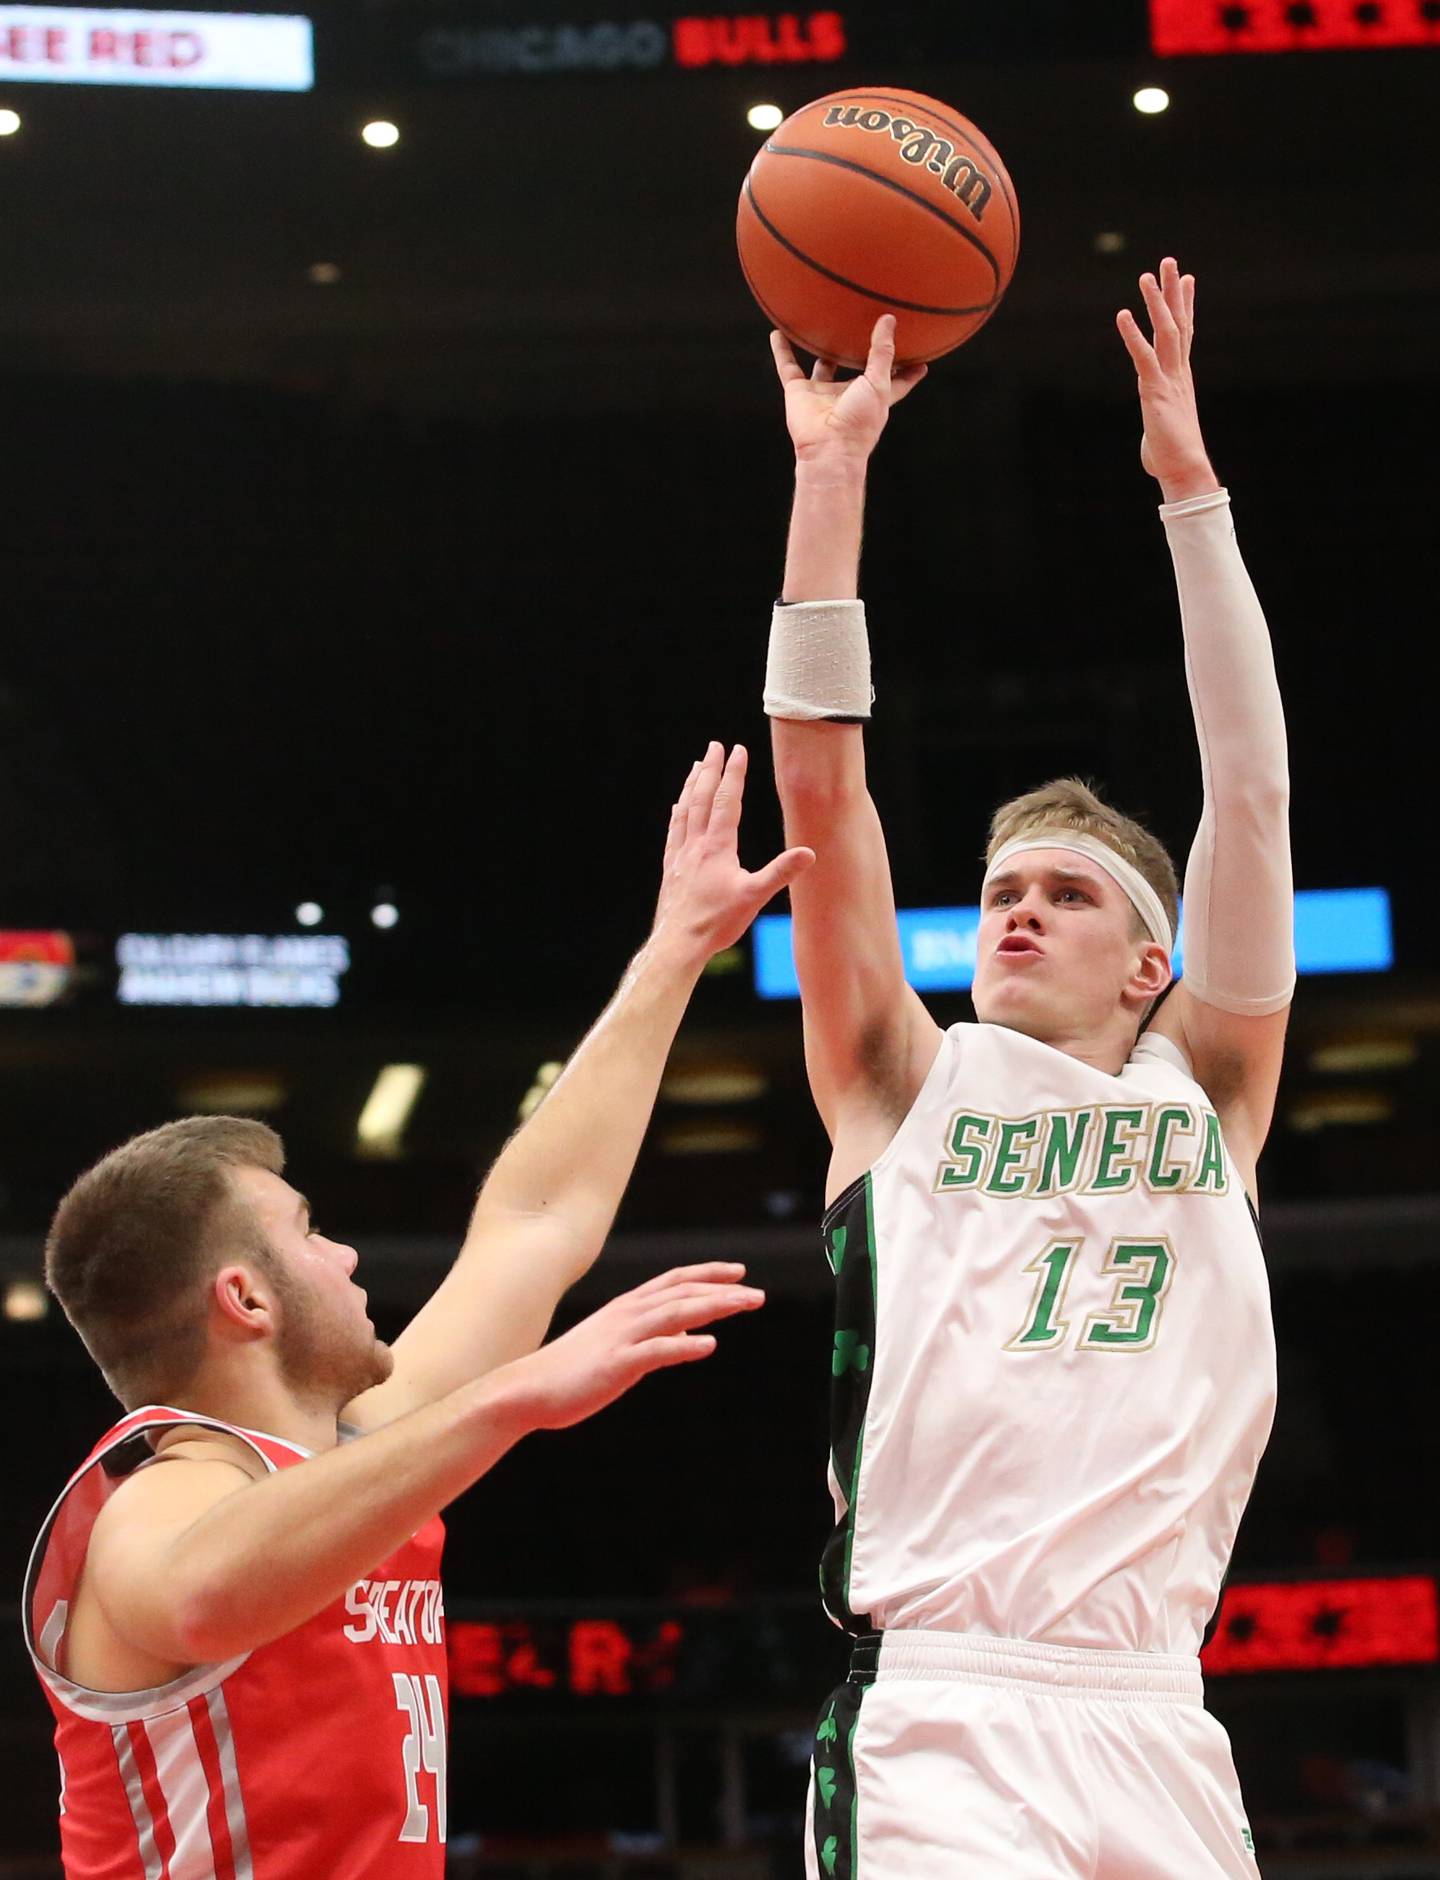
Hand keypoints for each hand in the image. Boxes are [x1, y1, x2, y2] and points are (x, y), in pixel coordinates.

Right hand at [509, 1263, 764, 1429]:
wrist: (527, 1389)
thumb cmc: (570, 1372)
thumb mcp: (614, 1347)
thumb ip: (650, 1339)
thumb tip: (684, 1339)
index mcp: (626, 1308)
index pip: (674, 1281)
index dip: (707, 1274)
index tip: (738, 1272)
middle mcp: (627, 1315)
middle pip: (683, 1293)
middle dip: (722, 1290)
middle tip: (756, 1294)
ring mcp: (622, 1338)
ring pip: (676, 1314)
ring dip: (714, 1307)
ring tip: (745, 1305)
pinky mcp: (616, 1364)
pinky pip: (656, 1351)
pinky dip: (684, 1347)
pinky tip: (709, 1346)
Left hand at [652, 742, 813, 959]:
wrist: (678, 944)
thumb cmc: (716, 923)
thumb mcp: (754, 898)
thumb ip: (780, 873)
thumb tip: (809, 853)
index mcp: (717, 847)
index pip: (727, 800)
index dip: (734, 773)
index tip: (738, 749)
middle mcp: (695, 844)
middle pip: (702, 797)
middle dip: (710, 769)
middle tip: (715, 746)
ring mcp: (680, 854)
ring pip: (685, 810)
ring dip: (692, 785)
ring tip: (698, 766)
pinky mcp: (671, 867)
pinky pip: (674, 830)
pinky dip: (679, 812)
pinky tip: (678, 807)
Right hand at [771, 315, 926, 466]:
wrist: (828, 449)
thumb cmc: (859, 422)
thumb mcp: (879, 384)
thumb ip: (883, 353)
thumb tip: (888, 321)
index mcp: (873, 396)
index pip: (895, 380)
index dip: (908, 369)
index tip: (921, 355)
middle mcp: (848, 394)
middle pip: (856, 371)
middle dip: (861, 354)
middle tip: (867, 329)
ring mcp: (823, 393)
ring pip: (822, 366)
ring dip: (821, 350)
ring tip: (823, 326)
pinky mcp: (799, 393)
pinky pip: (788, 367)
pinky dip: (781, 351)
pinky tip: (778, 332)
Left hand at [1116, 258, 1220, 503]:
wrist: (1184, 469)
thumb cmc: (1171, 457)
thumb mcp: (1163, 430)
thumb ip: (1158, 424)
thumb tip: (1155, 439)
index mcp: (1181, 378)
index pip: (1185, 334)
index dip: (1185, 305)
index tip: (1188, 280)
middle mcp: (1179, 372)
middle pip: (1178, 323)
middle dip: (1173, 292)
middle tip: (1170, 263)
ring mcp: (1169, 379)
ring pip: (1165, 332)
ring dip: (1156, 303)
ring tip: (1147, 276)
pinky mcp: (1155, 390)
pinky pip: (1143, 356)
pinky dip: (1132, 335)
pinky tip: (1123, 314)